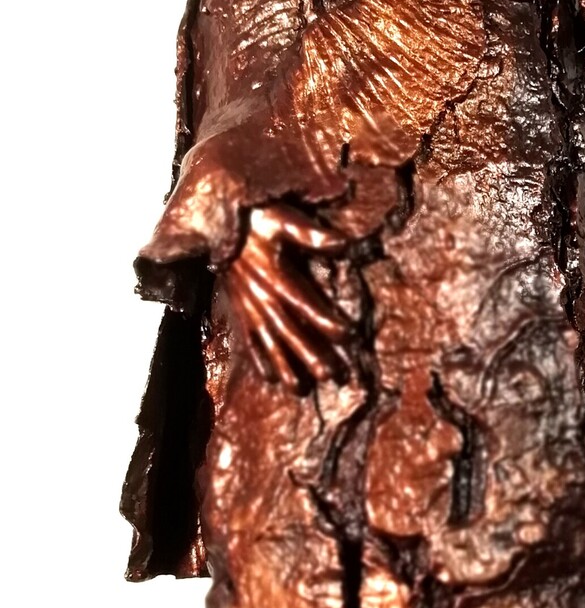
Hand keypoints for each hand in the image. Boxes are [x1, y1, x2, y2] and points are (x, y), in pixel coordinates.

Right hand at [226, 203, 350, 388]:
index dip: (325, 318)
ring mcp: (249, 305)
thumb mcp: (282, 218)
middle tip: (330, 375)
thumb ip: (311, 234)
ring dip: (284, 364)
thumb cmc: (254, 217)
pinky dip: (258, 358)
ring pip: (268, 340)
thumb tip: (344, 243)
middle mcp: (262, 295)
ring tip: (299, 389)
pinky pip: (248, 338)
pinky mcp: (239, 308)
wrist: (212, 220)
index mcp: (276, 274)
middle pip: (289, 329)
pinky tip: (269, 377)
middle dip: (309, 352)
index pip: (305, 301)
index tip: (348, 335)